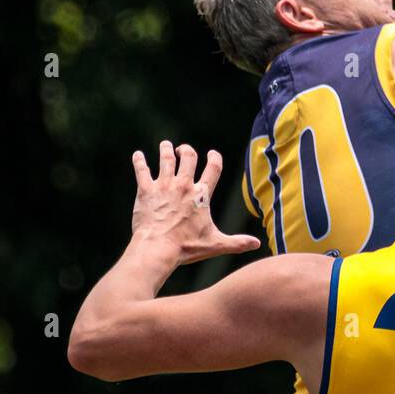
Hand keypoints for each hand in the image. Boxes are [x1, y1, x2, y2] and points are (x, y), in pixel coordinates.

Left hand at [131, 141, 261, 265]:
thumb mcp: (215, 244)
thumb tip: (257, 244)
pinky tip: (137, 155)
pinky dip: (139, 161)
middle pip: (188, 157)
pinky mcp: (146, 191)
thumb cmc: (186, 247)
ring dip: (166, 150)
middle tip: (184, 150)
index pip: (213, 168)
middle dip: (187, 150)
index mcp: (201, 195)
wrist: (158, 248)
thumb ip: (236, 242)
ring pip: (166, 159)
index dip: (214, 158)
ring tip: (166, 145)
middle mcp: (183, 185)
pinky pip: (142, 171)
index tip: (212, 153)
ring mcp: (164, 186)